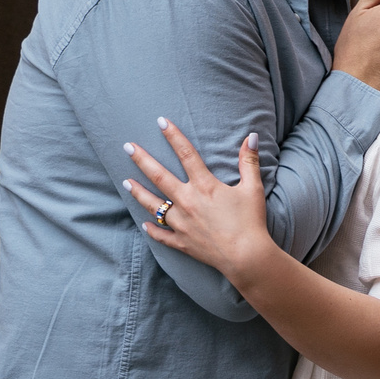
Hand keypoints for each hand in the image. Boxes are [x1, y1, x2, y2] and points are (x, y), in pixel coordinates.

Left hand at [124, 122, 274, 287]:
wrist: (245, 256)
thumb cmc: (250, 221)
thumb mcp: (252, 188)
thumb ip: (248, 161)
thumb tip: (250, 137)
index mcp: (204, 186)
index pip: (186, 154)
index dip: (173, 136)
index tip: (161, 122)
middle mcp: (187, 202)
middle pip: (159, 176)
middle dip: (142, 160)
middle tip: (127, 147)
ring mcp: (180, 223)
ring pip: (153, 205)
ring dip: (138, 192)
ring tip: (126, 182)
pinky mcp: (180, 242)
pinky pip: (160, 235)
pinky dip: (151, 229)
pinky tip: (144, 224)